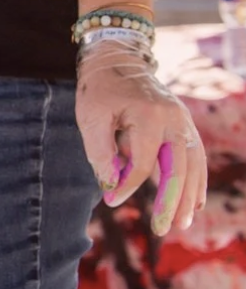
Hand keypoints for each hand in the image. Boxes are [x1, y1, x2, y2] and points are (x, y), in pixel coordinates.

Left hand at [76, 42, 206, 233]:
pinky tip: (196, 201)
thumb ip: (100, 152)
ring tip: (183, 223)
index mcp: (148, 115)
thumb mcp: (90, 117)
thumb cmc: (99, 90)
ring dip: (190, 196)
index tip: (111, 200)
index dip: (127, 185)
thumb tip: (112, 186)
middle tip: (162, 229)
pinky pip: (196, 155)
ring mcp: (183, 120)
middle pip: (178, 168)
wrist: (117, 59)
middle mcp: (173, 118)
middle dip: (171, 202)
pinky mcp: (184, 124)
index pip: (142, 162)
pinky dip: (197, 179)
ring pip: (194, 164)